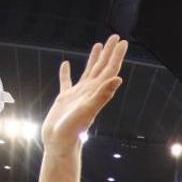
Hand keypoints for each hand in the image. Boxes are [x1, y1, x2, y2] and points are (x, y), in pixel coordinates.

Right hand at [41, 35, 127, 154]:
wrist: (59, 144)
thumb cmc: (73, 130)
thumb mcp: (88, 110)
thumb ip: (103, 94)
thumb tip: (118, 79)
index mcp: (96, 92)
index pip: (110, 69)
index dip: (116, 55)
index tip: (122, 42)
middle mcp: (89, 91)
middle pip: (102, 67)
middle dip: (108, 52)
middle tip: (114, 37)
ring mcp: (77, 94)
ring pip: (88, 72)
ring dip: (94, 58)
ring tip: (98, 45)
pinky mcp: (64, 99)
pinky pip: (66, 82)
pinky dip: (66, 72)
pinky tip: (65, 63)